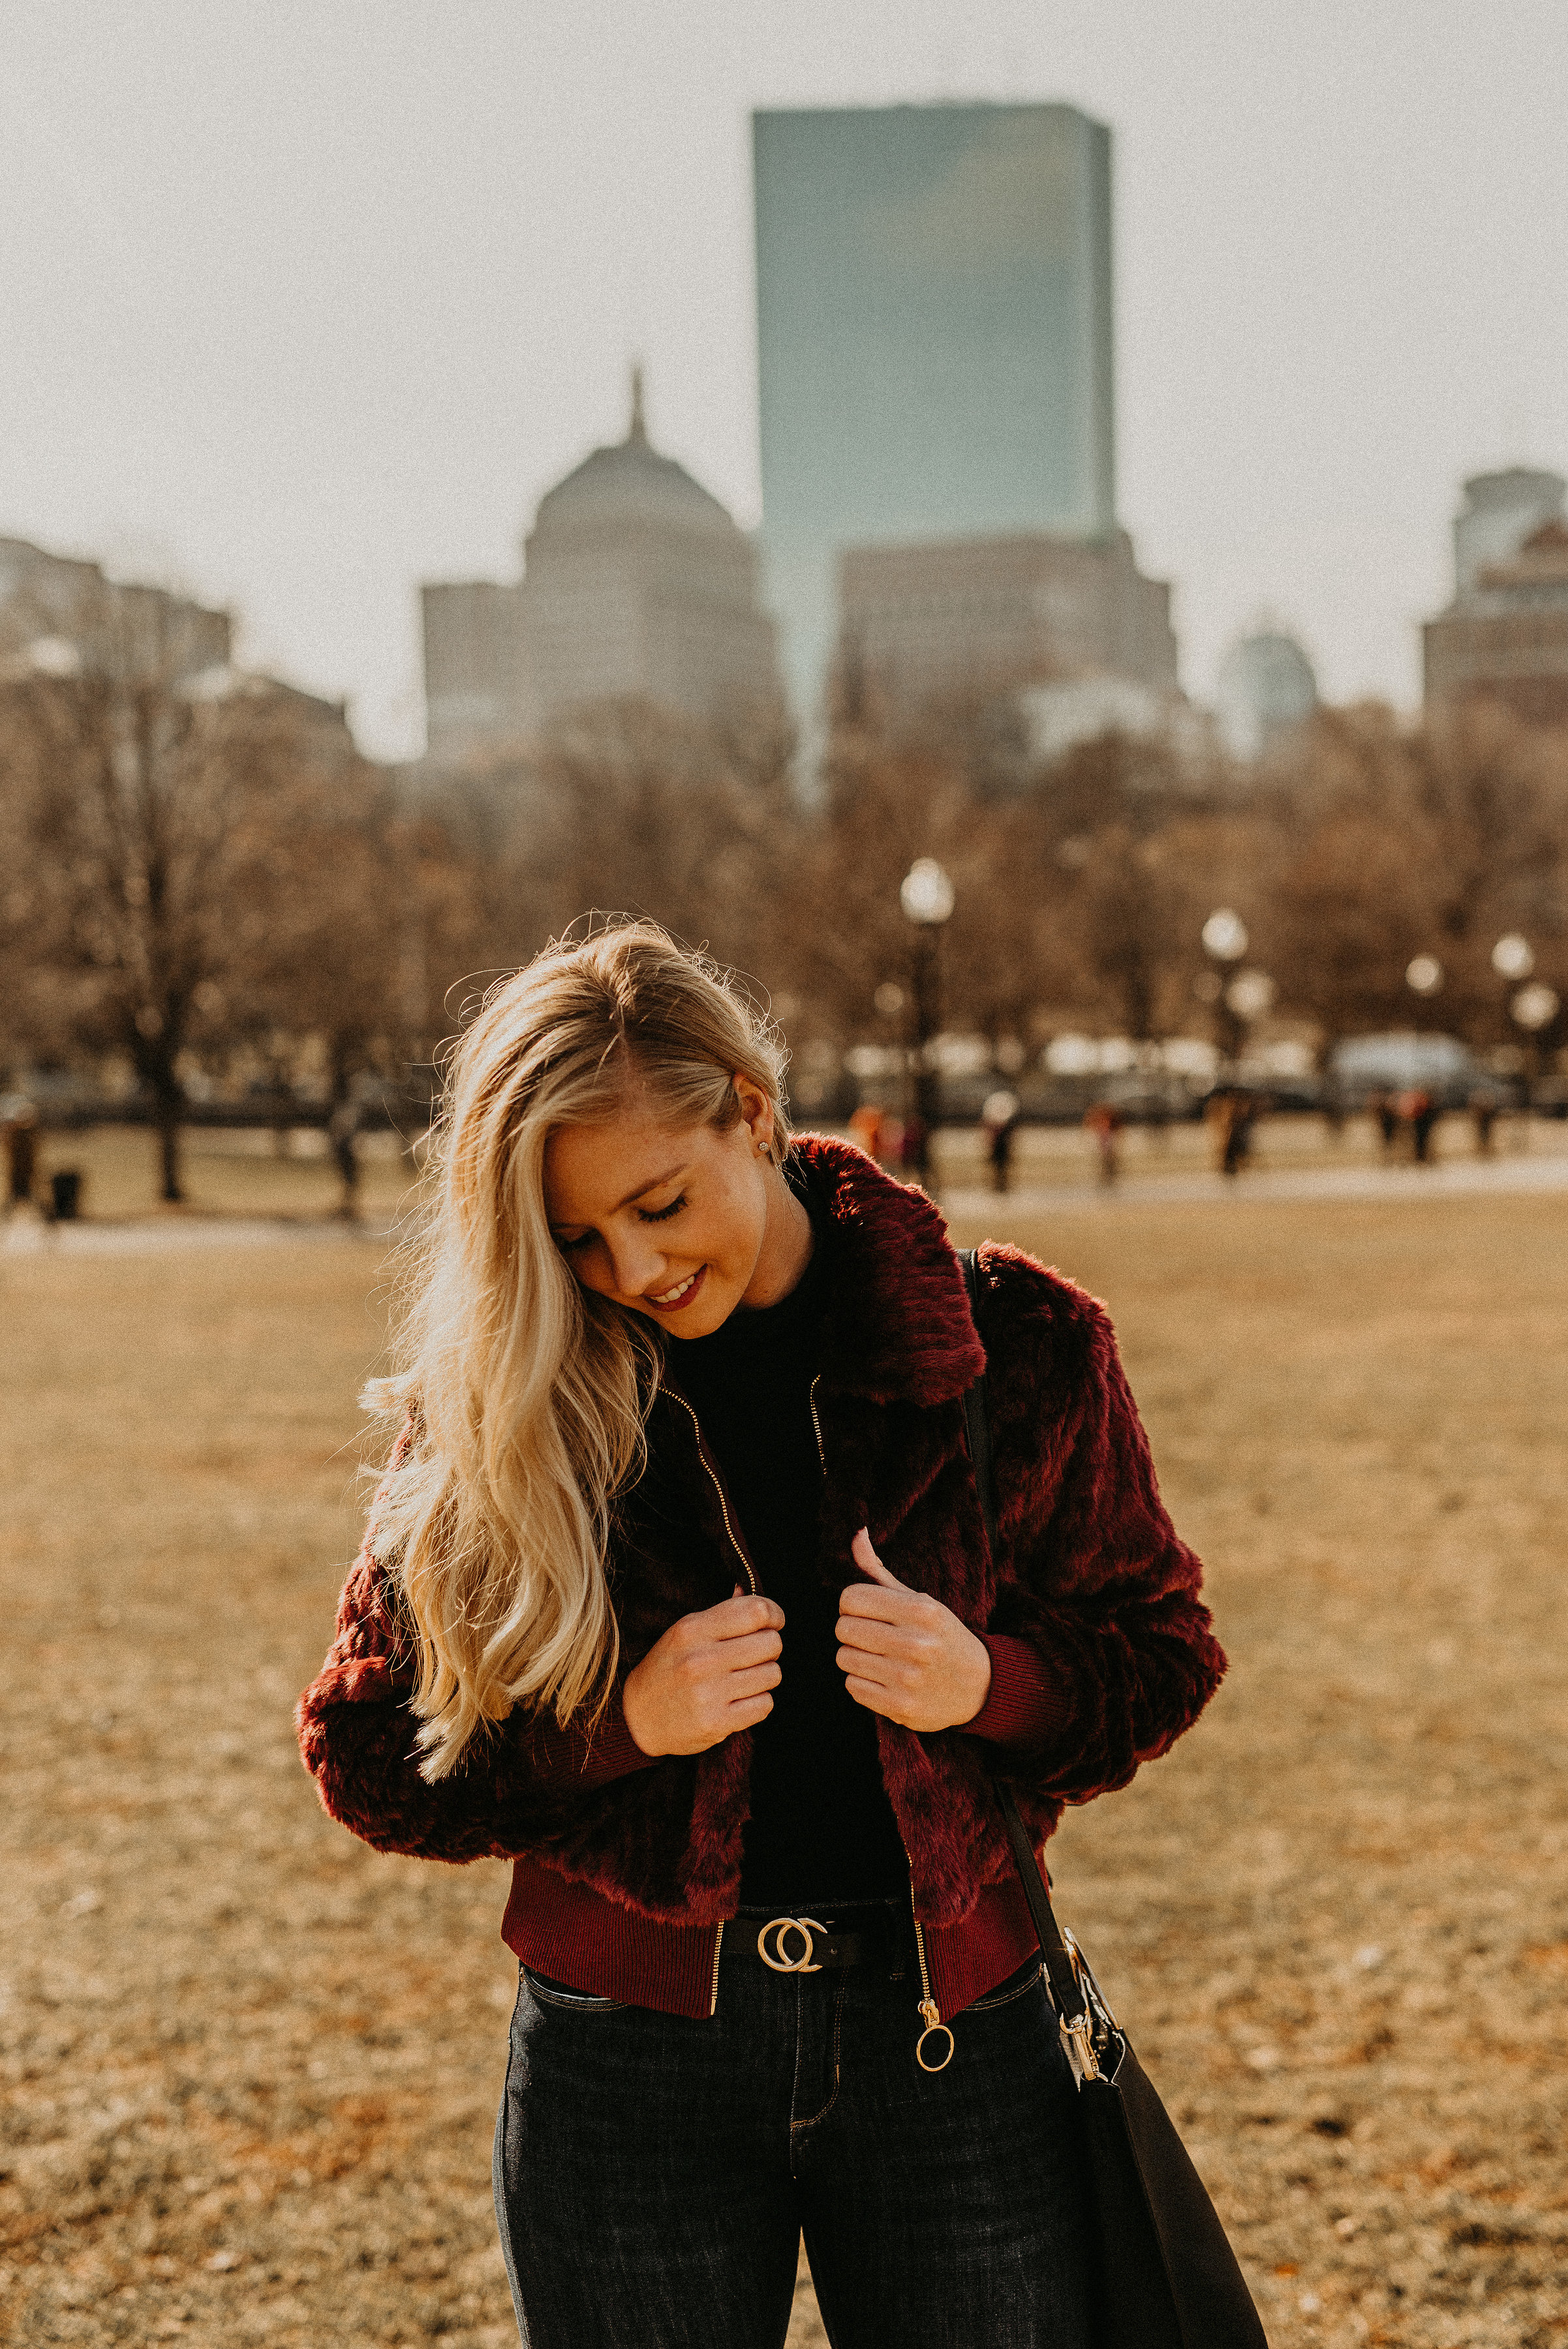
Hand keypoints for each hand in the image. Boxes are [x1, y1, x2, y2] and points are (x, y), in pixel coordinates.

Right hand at [622, 1588, 784, 1756]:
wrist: (636, 1718)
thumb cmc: (667, 1668)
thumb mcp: (684, 1632)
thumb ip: (720, 1612)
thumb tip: (748, 1590)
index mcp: (692, 1629)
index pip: (756, 1611)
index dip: (774, 1614)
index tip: (772, 1622)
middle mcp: (701, 1660)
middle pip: (771, 1643)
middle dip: (768, 1648)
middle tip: (753, 1655)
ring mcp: (709, 1694)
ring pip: (772, 1674)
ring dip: (764, 1676)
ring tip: (742, 1679)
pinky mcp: (717, 1723)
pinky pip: (765, 1705)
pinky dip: (758, 1702)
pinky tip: (739, 1700)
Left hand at [836, 1529, 991, 1732]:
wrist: (980, 1686)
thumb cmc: (940, 1636)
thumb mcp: (919, 1600)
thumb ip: (880, 1571)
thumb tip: (857, 1533)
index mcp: (921, 1610)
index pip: (851, 1597)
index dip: (852, 1604)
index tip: (866, 1612)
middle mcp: (916, 1643)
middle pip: (843, 1628)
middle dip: (852, 1631)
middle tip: (872, 1637)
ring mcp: (908, 1678)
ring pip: (844, 1658)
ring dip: (855, 1658)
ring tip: (878, 1658)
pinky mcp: (901, 1707)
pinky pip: (852, 1687)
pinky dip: (861, 1683)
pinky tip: (883, 1679)